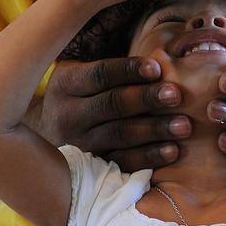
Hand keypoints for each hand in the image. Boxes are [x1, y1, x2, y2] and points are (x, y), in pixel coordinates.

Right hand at [33, 56, 190, 170]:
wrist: (42, 143)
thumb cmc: (78, 100)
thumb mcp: (79, 77)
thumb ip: (110, 70)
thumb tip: (162, 58)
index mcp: (66, 84)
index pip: (100, 75)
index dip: (129, 70)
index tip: (157, 68)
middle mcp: (68, 114)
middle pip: (112, 104)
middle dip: (147, 99)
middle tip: (177, 95)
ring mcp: (79, 144)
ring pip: (119, 135)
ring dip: (155, 130)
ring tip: (184, 125)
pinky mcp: (91, 167)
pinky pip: (123, 162)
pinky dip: (149, 157)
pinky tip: (172, 151)